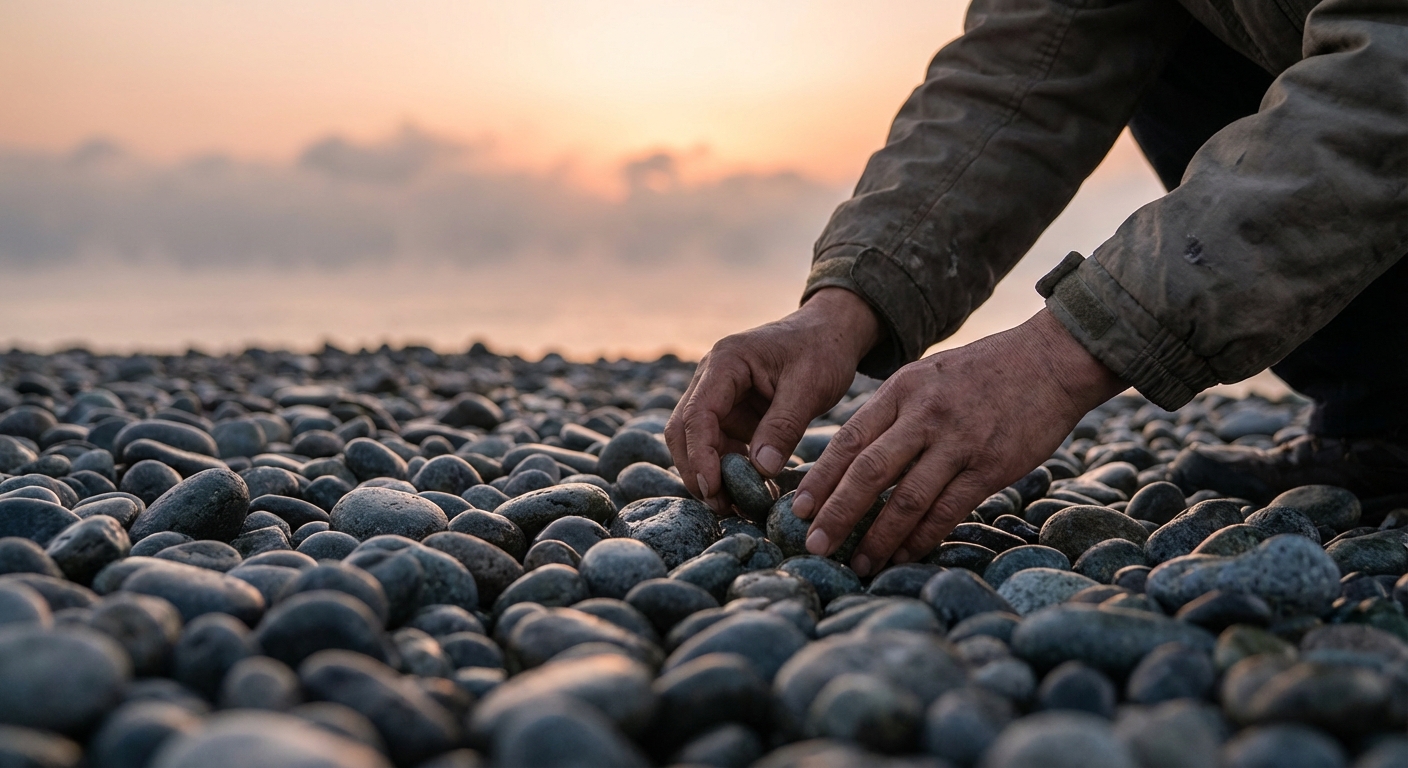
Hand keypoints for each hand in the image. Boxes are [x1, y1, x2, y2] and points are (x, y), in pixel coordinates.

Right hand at [666, 288, 881, 512]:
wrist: (830, 333)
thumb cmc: (822, 350)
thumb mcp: (810, 385)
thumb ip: (784, 426)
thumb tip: (762, 471)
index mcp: (726, 362)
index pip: (697, 414)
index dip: (700, 455)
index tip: (713, 488)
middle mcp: (712, 379)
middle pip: (684, 431)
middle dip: (697, 470)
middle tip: (722, 506)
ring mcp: (719, 397)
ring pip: (697, 442)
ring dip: (712, 474)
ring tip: (738, 506)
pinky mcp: (732, 413)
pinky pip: (721, 446)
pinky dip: (730, 470)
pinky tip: (752, 490)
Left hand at [792, 309, 1126, 575]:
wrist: (1051, 360)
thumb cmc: (982, 372)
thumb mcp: (927, 377)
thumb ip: (892, 413)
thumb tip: (852, 460)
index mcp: (901, 389)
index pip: (849, 440)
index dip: (821, 479)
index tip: (798, 509)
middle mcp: (925, 415)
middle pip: (868, 473)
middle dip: (837, 514)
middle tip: (815, 546)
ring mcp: (959, 442)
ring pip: (906, 500)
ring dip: (879, 538)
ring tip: (859, 563)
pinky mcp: (991, 467)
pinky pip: (947, 511)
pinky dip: (922, 537)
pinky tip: (904, 555)